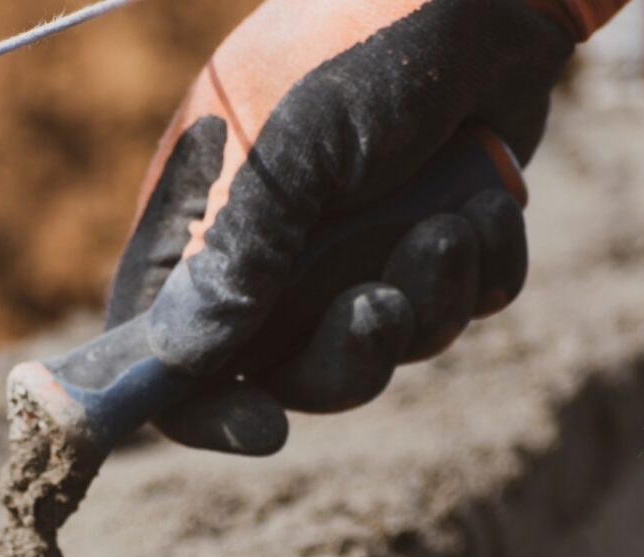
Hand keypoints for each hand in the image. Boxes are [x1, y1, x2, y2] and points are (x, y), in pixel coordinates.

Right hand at [111, 0, 620, 454]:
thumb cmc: (368, 42)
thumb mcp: (290, 146)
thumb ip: (237, 253)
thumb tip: (185, 357)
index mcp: (198, 222)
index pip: (159, 347)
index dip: (197, 404)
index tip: (261, 427)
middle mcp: (266, 248)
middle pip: (280, 371)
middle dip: (344, 356)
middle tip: (385, 308)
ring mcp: (353, 248)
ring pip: (375, 349)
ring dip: (424, 306)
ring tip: (449, 228)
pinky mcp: (430, 239)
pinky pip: (453, 311)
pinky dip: (478, 274)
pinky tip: (485, 207)